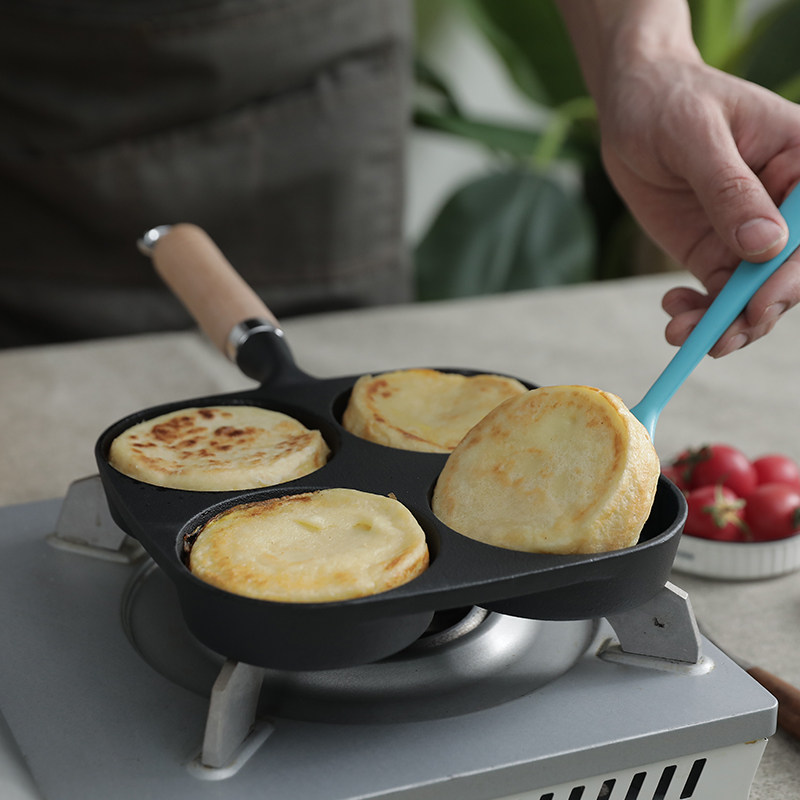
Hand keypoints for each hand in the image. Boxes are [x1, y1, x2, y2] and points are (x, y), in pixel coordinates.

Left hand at [600, 56, 799, 356]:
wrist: (628, 109)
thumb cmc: (668, 102)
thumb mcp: (695, 136)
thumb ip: (729, 189)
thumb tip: (765, 245)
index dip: (795, 273)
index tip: (760, 303)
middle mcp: (787, 204)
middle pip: (791, 271)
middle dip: (757, 311)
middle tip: (718, 338)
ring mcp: (751, 232)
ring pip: (755, 293)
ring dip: (725, 323)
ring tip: (683, 333)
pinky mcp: (716, 250)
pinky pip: (720, 294)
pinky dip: (700, 313)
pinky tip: (674, 310)